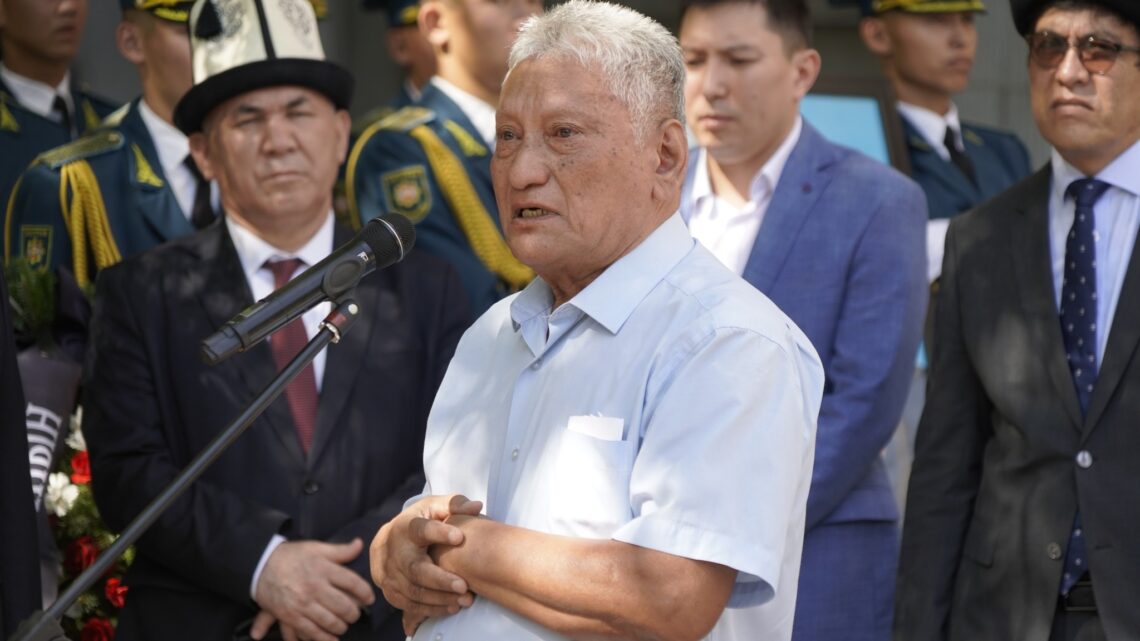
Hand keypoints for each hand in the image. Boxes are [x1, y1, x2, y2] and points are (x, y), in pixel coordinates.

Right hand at [252, 538, 374, 640]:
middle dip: (354, 613)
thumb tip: (360, 545)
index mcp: (323, 568)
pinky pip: (312, 631)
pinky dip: (325, 638)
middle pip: (344, 606)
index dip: (365, 593)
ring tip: (344, 624)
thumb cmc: (292, 556)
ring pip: (330, 621)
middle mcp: (314, 586)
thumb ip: (340, 550)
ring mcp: (303, 603)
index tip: (369, 598)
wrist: (261, 565)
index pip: (353, 583)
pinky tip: (332, 638)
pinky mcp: (291, 616)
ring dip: (341, 626)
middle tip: (355, 614)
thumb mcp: (316, 548)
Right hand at [370, 495, 482, 634]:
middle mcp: (394, 551)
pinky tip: (451, 607)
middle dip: (439, 579)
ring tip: (464, 600)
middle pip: (414, 569)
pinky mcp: (389, 590)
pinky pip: (408, 604)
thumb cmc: (420, 521)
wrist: (388, 540)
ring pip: (412, 591)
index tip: (460, 537)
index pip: (421, 529)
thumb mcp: (435, 507)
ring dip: (439, 598)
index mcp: (407, 527)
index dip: (438, 533)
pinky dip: (430, 609)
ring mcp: (388, 573)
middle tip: (464, 586)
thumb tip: (477, 506)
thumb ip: (455, 504)